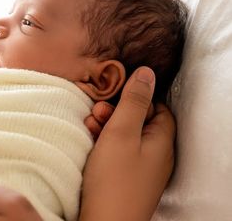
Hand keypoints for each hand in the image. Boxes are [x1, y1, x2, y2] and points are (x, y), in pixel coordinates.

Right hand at [79, 67, 174, 220]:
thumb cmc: (114, 179)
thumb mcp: (122, 131)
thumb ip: (134, 100)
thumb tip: (147, 72)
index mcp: (162, 141)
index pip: (158, 106)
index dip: (138, 95)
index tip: (118, 91)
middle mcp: (156, 154)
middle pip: (139, 119)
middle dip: (117, 109)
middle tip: (99, 109)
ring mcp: (141, 167)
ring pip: (126, 134)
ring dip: (107, 123)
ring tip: (90, 123)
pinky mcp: (125, 177)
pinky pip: (118, 150)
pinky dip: (104, 140)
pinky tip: (90, 137)